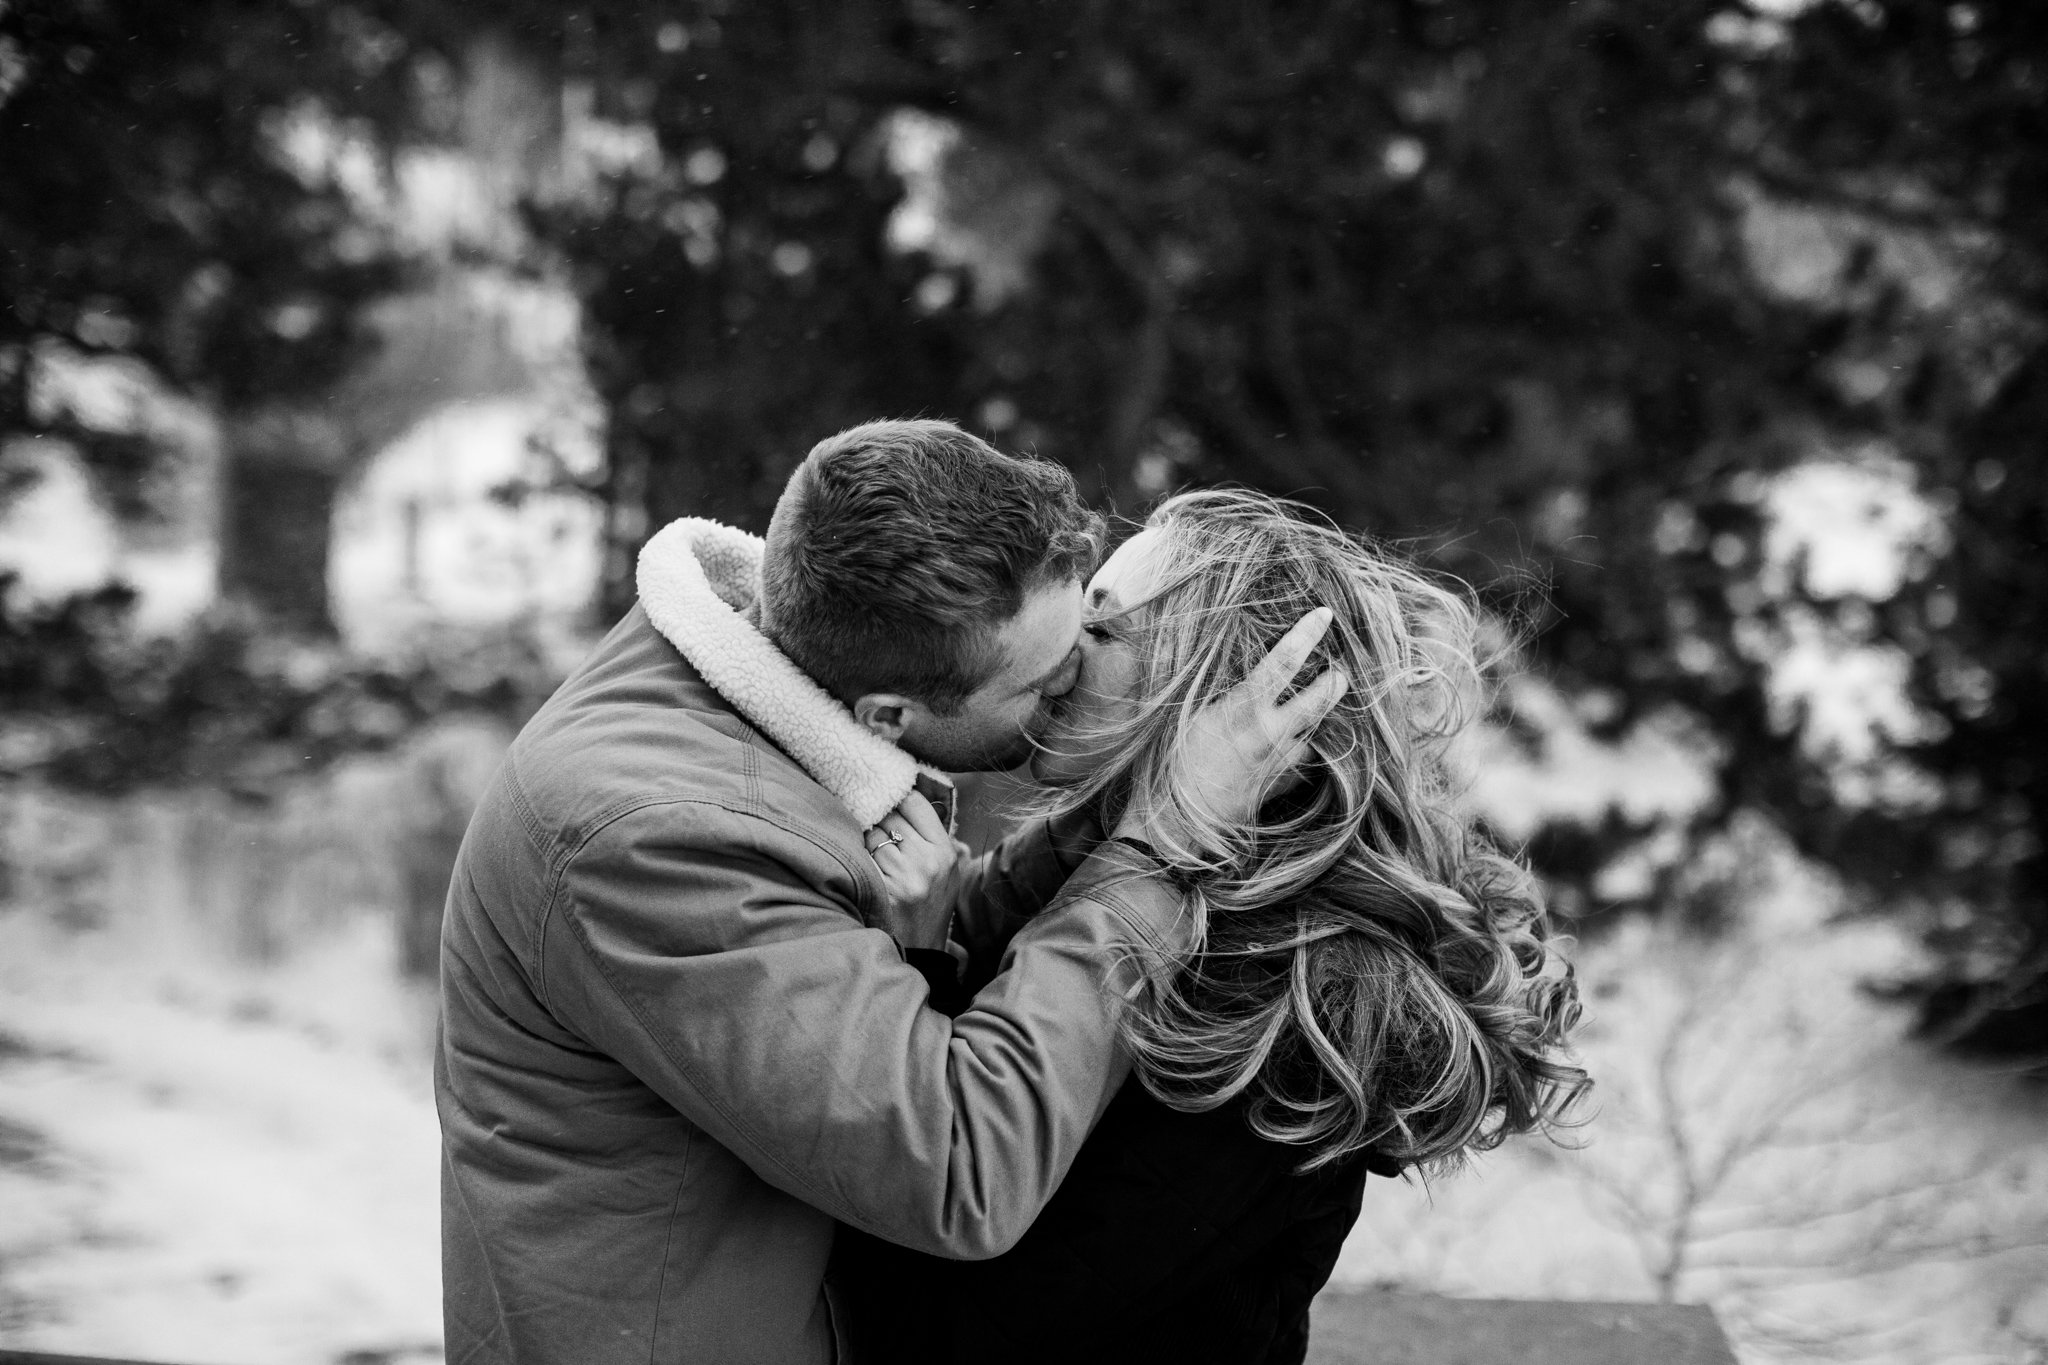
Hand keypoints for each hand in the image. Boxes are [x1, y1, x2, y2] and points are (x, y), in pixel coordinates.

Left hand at [864, 791, 966, 949]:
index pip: (916, 803)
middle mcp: (928, 861)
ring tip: (867, 850)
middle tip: (867, 819)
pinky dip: (857, 856)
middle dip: (876, 817)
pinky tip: (858, 864)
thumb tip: (903, 798)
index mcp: (945, 852)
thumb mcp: (945, 871)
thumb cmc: (929, 906)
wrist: (920, 951)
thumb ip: (930, 837)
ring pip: (871, 835)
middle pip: (889, 816)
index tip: (885, 797)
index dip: (896, 797)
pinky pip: (861, 857)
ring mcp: (904, 876)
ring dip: (863, 837)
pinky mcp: (883, 891)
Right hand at [1115, 606, 1347, 846]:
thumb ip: (1215, 690)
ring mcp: (1279, 763)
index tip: (1325, 614)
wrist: (1176, 823)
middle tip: (1339, 668)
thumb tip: (1228, 666)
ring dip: (1318, 718)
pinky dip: (1299, 750)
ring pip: (1314, 732)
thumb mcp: (1185, 716)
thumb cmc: (1170, 764)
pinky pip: (1300, 762)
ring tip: (1317, 704)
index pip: (1283, 663)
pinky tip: (1289, 746)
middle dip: (1334, 680)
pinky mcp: (1280, 786)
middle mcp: (1269, 734)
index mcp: (1243, 710)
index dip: (1307, 634)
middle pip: (1320, 699)